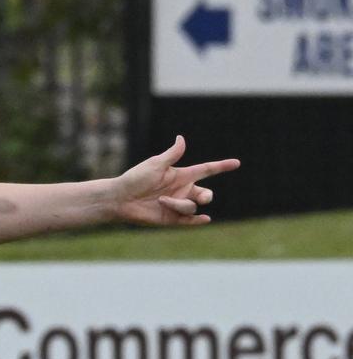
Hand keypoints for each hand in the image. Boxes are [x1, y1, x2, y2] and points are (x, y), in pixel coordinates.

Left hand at [113, 135, 239, 225]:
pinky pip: (189, 220)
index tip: (236, 163)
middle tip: (201, 196)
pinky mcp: (171, 219)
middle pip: (205, 193)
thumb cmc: (135, 178)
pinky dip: (198, 220)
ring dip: (178, 204)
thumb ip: (171, 154)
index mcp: (181, 175)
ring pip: (192, 206)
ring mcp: (178, 205)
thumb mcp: (154, 164)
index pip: (206, 170)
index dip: (221, 167)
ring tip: (160, 201)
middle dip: (206, 195)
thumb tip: (181, 138)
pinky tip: (206, 219)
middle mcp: (182, 190)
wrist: (120, 198)